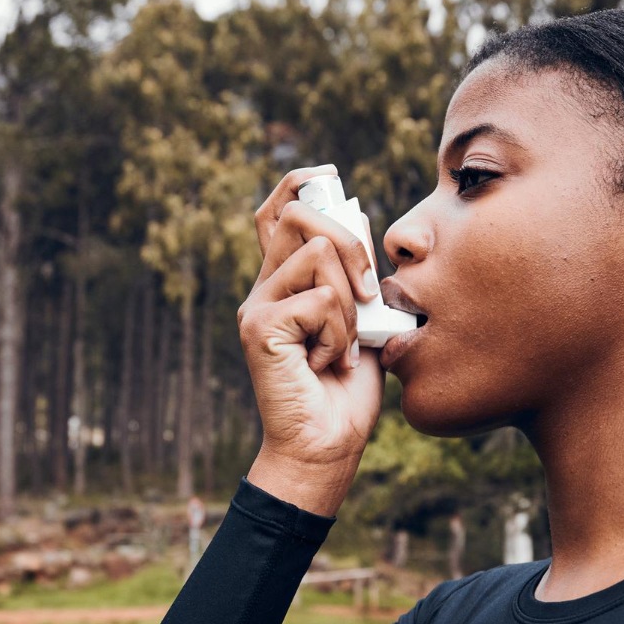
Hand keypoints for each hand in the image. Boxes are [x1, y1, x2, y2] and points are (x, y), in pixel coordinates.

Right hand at [238, 165, 385, 485]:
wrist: (328, 446)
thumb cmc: (347, 393)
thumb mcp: (364, 322)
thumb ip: (356, 277)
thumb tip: (359, 217)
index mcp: (285, 284)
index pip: (277, 214)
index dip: (298, 186)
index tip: (328, 176)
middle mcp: (264, 288)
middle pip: (301, 216)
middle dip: (351, 244)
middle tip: (366, 295)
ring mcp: (257, 305)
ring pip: (318, 254)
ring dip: (349, 305)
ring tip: (342, 347)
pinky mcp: (259, 326)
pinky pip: (320, 299)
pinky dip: (338, 334)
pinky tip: (326, 364)